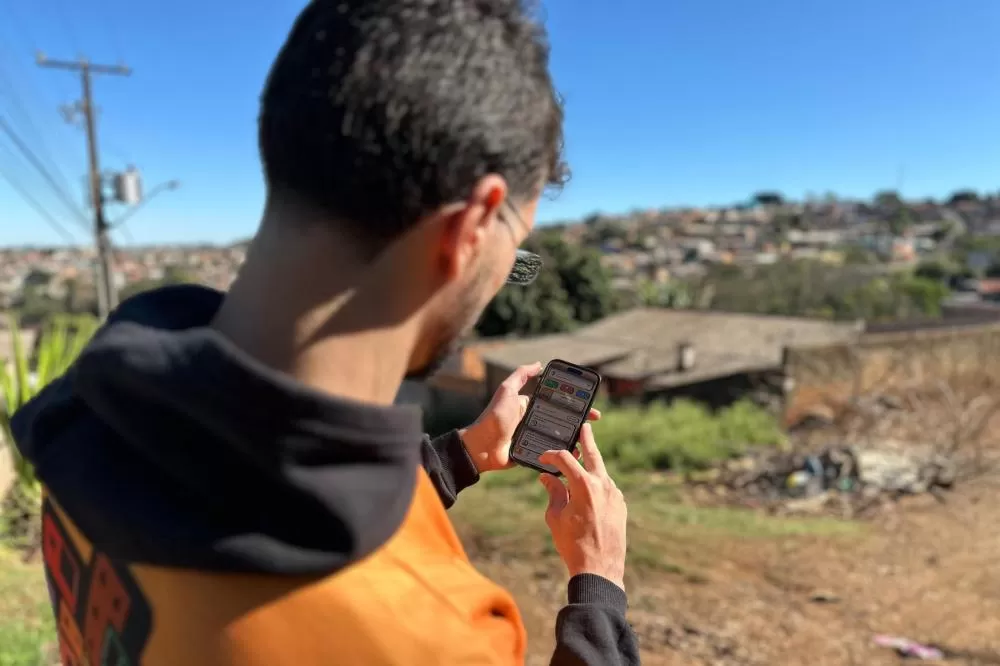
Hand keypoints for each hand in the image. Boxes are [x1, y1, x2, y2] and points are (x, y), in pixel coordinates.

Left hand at [459, 363, 600, 474]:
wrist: (482, 447)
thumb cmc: (494, 417)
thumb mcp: (507, 391)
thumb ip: (520, 376)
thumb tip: (539, 363)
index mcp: (531, 407)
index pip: (557, 403)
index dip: (574, 403)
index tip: (589, 404)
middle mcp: (536, 422)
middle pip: (563, 421)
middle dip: (579, 421)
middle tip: (593, 422)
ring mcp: (536, 439)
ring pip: (560, 438)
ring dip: (575, 438)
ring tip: (587, 439)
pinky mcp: (534, 454)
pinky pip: (552, 454)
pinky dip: (564, 454)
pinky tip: (576, 454)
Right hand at [538, 423, 626, 589]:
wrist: (599, 568)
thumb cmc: (572, 544)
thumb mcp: (556, 517)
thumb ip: (553, 492)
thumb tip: (547, 478)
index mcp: (584, 485)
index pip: (565, 459)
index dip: (551, 456)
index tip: (543, 460)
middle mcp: (603, 484)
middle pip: (593, 454)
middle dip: (587, 440)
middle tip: (585, 427)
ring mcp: (615, 494)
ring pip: (601, 472)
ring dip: (590, 466)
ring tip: (581, 460)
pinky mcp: (621, 505)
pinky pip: (607, 487)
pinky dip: (597, 483)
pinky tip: (588, 488)